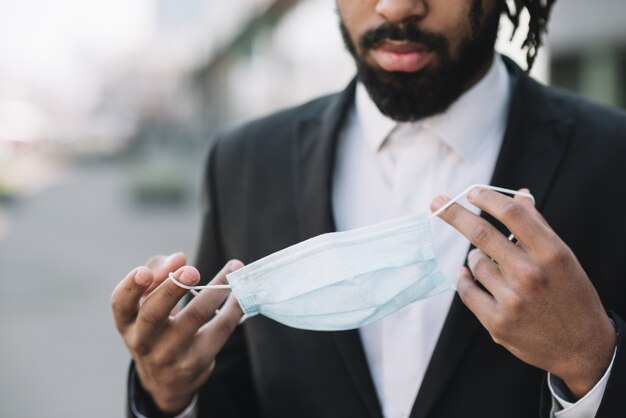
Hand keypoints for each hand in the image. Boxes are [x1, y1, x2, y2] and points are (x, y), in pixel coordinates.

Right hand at [111, 253, 243, 413]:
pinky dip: (233, 307)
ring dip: (217, 288)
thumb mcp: (147, 303)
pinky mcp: (196, 361)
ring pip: (195, 316)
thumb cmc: (156, 328)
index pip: (120, 303)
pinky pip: (219, 329)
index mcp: (127, 321)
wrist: (166, 380)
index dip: (131, 287)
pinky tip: (240, 293)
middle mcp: (142, 340)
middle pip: (153, 314)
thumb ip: (158, 272)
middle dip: (173, 289)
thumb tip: (179, 258)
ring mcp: (169, 354)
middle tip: (192, 271)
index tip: (143, 272)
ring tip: (233, 268)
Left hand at [431, 187, 615, 398]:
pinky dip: (464, 279)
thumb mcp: (563, 257)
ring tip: (493, 266)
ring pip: (474, 262)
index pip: (512, 214)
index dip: (488, 198)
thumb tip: (519, 195)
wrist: (582, 347)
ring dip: (475, 257)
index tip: (471, 191)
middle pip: (481, 233)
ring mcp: (512, 300)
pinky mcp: (497, 322)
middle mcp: (531, 275)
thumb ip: (538, 226)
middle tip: (436, 202)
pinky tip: (467, 275)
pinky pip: (466, 290)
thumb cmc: (570, 294)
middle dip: (454, 214)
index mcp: (551, 253)